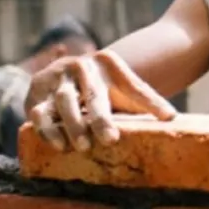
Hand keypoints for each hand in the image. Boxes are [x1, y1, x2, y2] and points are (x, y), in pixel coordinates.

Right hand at [25, 50, 177, 151]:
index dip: (146, 103)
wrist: (66, 72)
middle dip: (100, 118)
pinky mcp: (36, 93)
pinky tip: (58, 146)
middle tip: (109, 141)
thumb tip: (172, 118)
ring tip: (83, 147)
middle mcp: (81, 66)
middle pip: (94, 94)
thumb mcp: (126, 88)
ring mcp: (56, 78)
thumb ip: (147, 101)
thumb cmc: (104, 86)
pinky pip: (39, 113)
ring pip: (65, 101)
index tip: (161, 120)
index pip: (131, 85)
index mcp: (108, 62)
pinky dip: (47, 130)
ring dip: (74, 125)